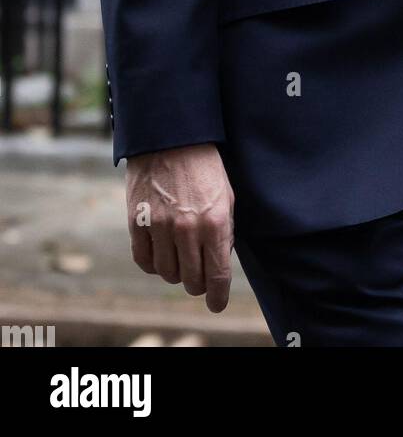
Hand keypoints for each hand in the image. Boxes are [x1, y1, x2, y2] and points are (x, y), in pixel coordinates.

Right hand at [125, 143, 234, 310]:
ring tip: (180, 258)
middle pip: (191, 281)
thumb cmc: (204, 166)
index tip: (217, 303)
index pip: (218, 275)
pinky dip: (153, 264)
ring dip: (176, 272)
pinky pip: (143, 261)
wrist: (171, 137)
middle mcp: (187, 228)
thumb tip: (219, 263)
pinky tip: (160, 254)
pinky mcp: (136, 221)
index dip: (218, 296)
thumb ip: (225, 232)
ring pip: (167, 273)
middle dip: (198, 283)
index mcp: (215, 221)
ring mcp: (160, 226)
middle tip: (199, 275)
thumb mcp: (227, 195)